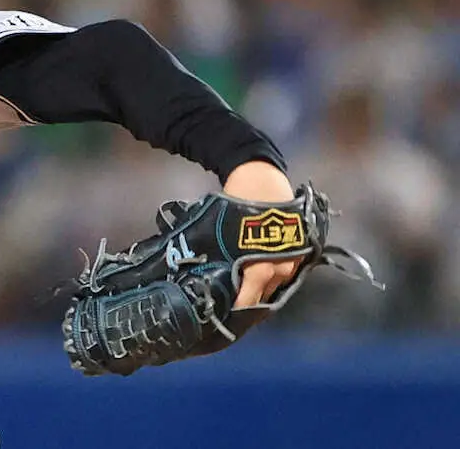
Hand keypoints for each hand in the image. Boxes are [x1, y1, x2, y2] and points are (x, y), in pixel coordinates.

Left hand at [223, 160, 299, 308]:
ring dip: (261, 292)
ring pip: (276, 285)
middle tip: (230, 314)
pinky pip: (285, 272)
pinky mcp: (299, 250)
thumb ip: (216, 254)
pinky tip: (258, 281)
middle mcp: (283, 267)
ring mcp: (294, 259)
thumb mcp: (222, 229)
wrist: (260, 174)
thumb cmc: (238, 201)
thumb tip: (197, 273)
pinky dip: (272, 278)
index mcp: (262, 265)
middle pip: (265, 296)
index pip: (249, 299)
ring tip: (242, 300)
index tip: (224, 321)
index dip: (237, 311)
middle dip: (248, 305)